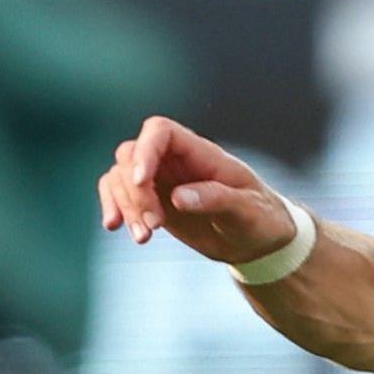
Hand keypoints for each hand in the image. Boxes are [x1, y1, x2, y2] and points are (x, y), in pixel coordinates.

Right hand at [97, 115, 295, 267]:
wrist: (258, 243)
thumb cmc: (260, 218)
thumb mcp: (248, 210)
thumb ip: (216, 199)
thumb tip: (178, 198)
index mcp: (202, 153)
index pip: (161, 130)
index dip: (145, 150)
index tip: (143, 182)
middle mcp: (176, 160)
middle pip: (132, 155)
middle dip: (135, 192)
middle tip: (155, 226)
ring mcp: (161, 179)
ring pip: (120, 176)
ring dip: (124, 205)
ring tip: (143, 237)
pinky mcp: (151, 200)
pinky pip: (119, 193)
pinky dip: (113, 207)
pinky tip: (115, 227)